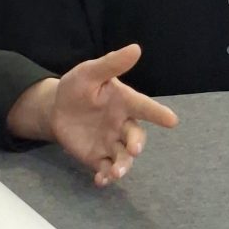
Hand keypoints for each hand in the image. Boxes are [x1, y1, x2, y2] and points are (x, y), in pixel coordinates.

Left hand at [6, 44, 177, 186]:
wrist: (56, 108)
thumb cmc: (78, 87)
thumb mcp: (89, 72)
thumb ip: (111, 64)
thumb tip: (135, 48)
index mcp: (124, 102)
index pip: (144, 107)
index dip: (158, 113)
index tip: (172, 120)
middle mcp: (122, 124)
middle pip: (135, 136)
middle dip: (136, 143)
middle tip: (134, 149)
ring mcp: (111, 143)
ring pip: (123, 157)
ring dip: (123, 166)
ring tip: (116, 172)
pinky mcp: (97, 157)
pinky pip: (105, 169)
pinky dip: (105, 177)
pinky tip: (100, 181)